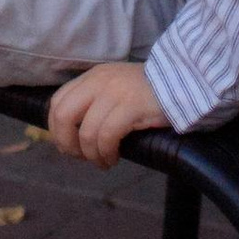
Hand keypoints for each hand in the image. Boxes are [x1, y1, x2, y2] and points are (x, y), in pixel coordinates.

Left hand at [45, 63, 168, 167]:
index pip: (57, 102)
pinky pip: (107, 136)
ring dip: (91, 155)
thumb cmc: (148, 92)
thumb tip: (74, 134)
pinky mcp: (131, 106)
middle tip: (81, 158)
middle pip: (64, 115)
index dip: (56, 129)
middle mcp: (98, 82)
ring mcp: (114, 93)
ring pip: (86, 132)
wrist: (182, 79)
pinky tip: (113, 158)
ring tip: (103, 162)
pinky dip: (106, 153)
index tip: (69, 146)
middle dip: (67, 143)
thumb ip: (94, 101)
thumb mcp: (114, 87)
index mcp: (92, 77)